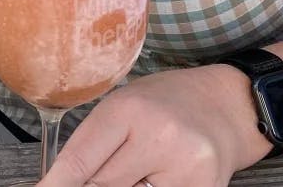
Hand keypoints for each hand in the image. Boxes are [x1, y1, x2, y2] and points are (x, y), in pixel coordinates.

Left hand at [37, 65, 271, 186]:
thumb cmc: (163, 103)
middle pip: (103, 186)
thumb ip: (95, 143)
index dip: (57, 184)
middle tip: (83, 181)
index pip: (81, 159)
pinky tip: (149, 179)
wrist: (224, 105)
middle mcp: (158, 136)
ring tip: (133, 170)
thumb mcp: (123, 106)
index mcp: (128, 109)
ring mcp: (186, 167)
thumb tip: (62, 182)